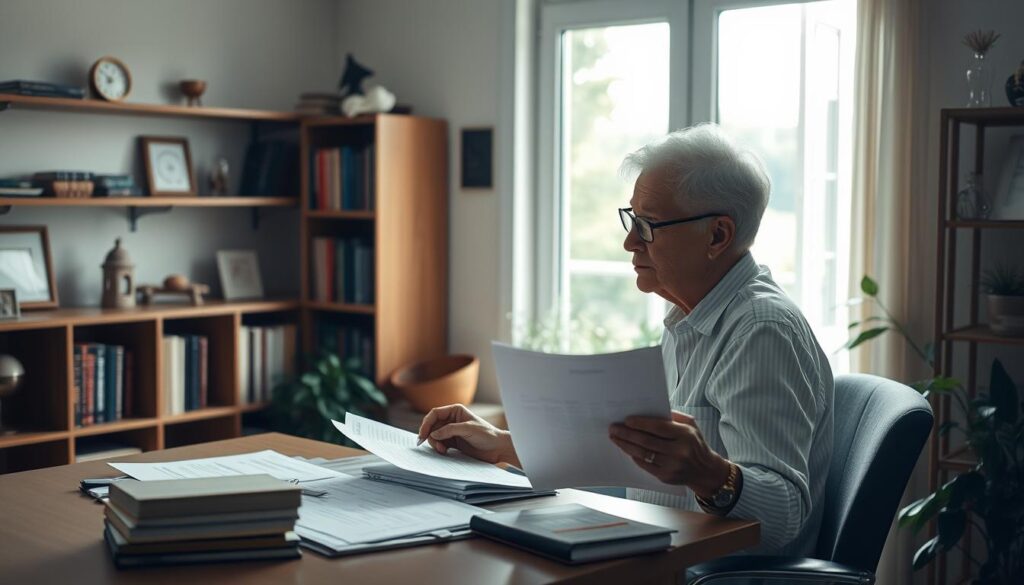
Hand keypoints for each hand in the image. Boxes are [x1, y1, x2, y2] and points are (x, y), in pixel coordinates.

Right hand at [417, 404, 519, 465]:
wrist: (497, 449)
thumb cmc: (487, 435)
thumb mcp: (468, 429)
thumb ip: (449, 430)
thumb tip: (433, 434)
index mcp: (456, 411)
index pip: (435, 413)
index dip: (427, 423)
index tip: (423, 434)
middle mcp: (452, 420)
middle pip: (432, 426)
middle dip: (430, 435)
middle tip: (435, 445)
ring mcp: (452, 432)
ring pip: (434, 436)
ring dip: (435, 443)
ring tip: (442, 450)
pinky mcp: (453, 443)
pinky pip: (440, 444)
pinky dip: (439, 448)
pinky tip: (444, 452)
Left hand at [609, 410, 730, 497]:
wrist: (705, 471)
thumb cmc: (695, 444)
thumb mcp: (691, 425)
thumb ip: (673, 416)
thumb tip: (650, 410)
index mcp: (685, 435)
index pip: (658, 427)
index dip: (641, 423)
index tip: (626, 420)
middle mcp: (679, 451)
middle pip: (647, 441)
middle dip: (627, 434)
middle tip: (614, 428)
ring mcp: (672, 466)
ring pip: (643, 453)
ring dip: (626, 445)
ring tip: (615, 438)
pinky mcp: (666, 476)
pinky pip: (645, 465)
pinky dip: (634, 456)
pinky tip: (626, 449)